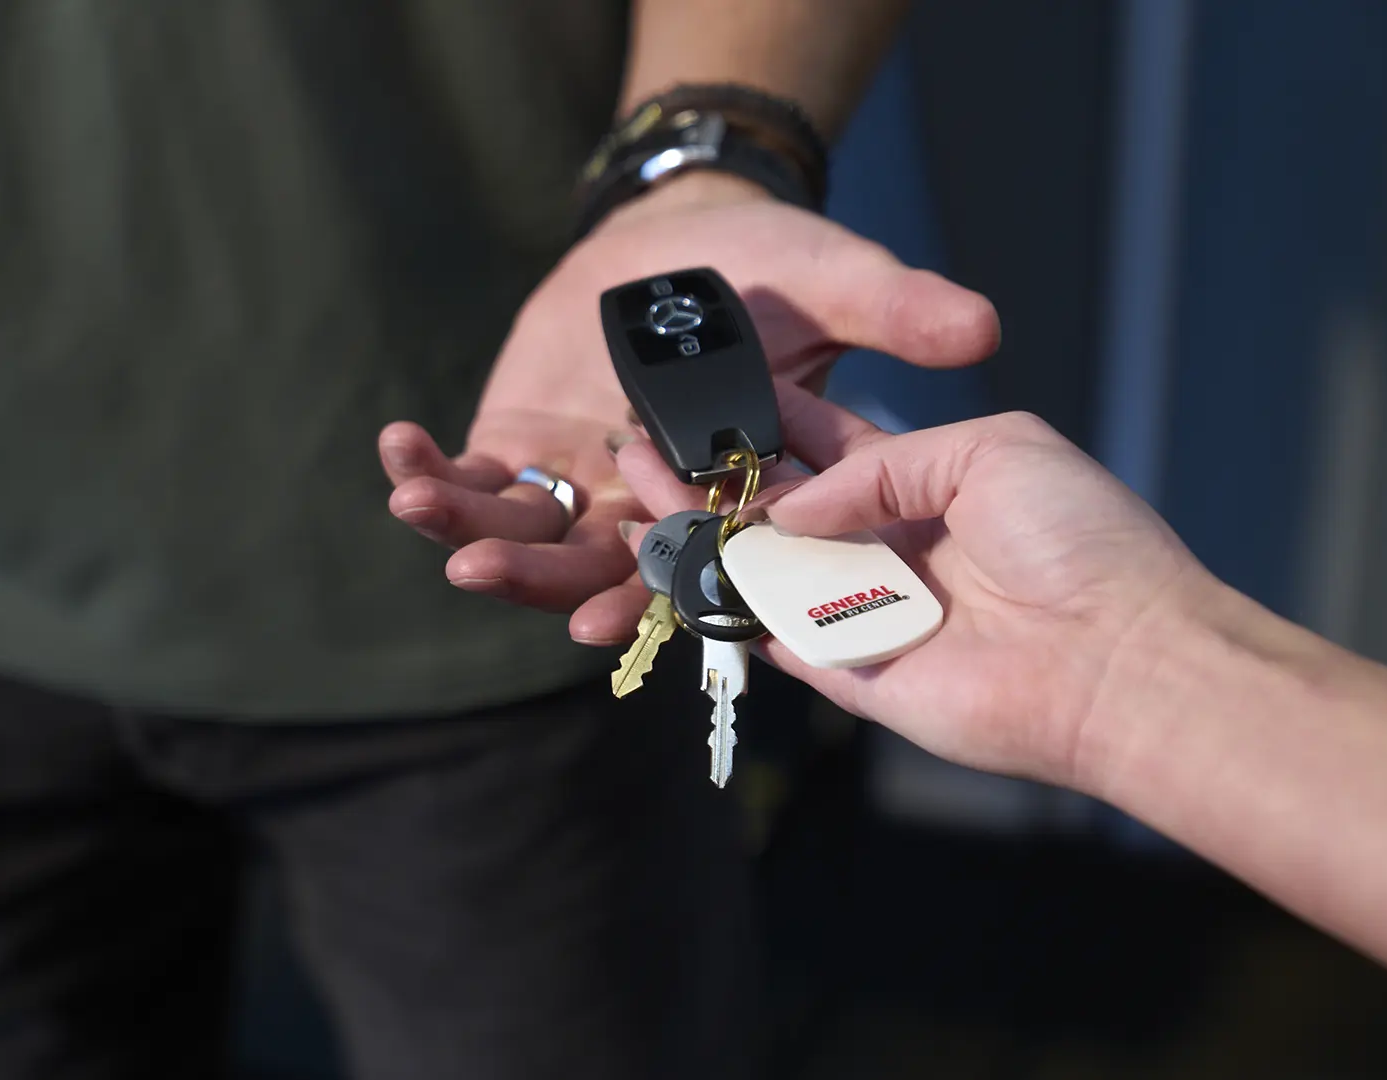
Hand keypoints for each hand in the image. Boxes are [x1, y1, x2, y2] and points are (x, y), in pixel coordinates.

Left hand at [380, 173, 999, 616]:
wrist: (694, 238)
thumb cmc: (775, 267)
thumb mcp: (837, 282)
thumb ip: (897, 312)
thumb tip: (986, 327)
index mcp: (727, 501)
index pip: (693, 570)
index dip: (649, 601)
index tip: (602, 625)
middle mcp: (652, 510)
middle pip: (590, 572)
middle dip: (534, 581)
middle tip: (480, 574)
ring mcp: (582, 484)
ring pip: (522, 539)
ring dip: (465, 532)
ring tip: (418, 506)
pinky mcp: (525, 446)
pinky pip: (475, 480)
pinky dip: (433, 474)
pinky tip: (400, 451)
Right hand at [600, 383, 1215, 791]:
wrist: (1120, 657)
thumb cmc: (1075, 539)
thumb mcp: (989, 448)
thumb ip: (880, 463)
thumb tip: (789, 505)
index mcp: (926, 486)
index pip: (826, 451)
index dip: (768, 426)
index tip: (707, 397)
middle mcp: (887, 547)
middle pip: (779, 510)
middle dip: (714, 476)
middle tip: (644, 443)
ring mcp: (864, 611)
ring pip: (761, 570)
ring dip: (698, 533)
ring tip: (634, 492)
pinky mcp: (849, 673)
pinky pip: (772, 638)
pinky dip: (721, 607)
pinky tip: (667, 567)